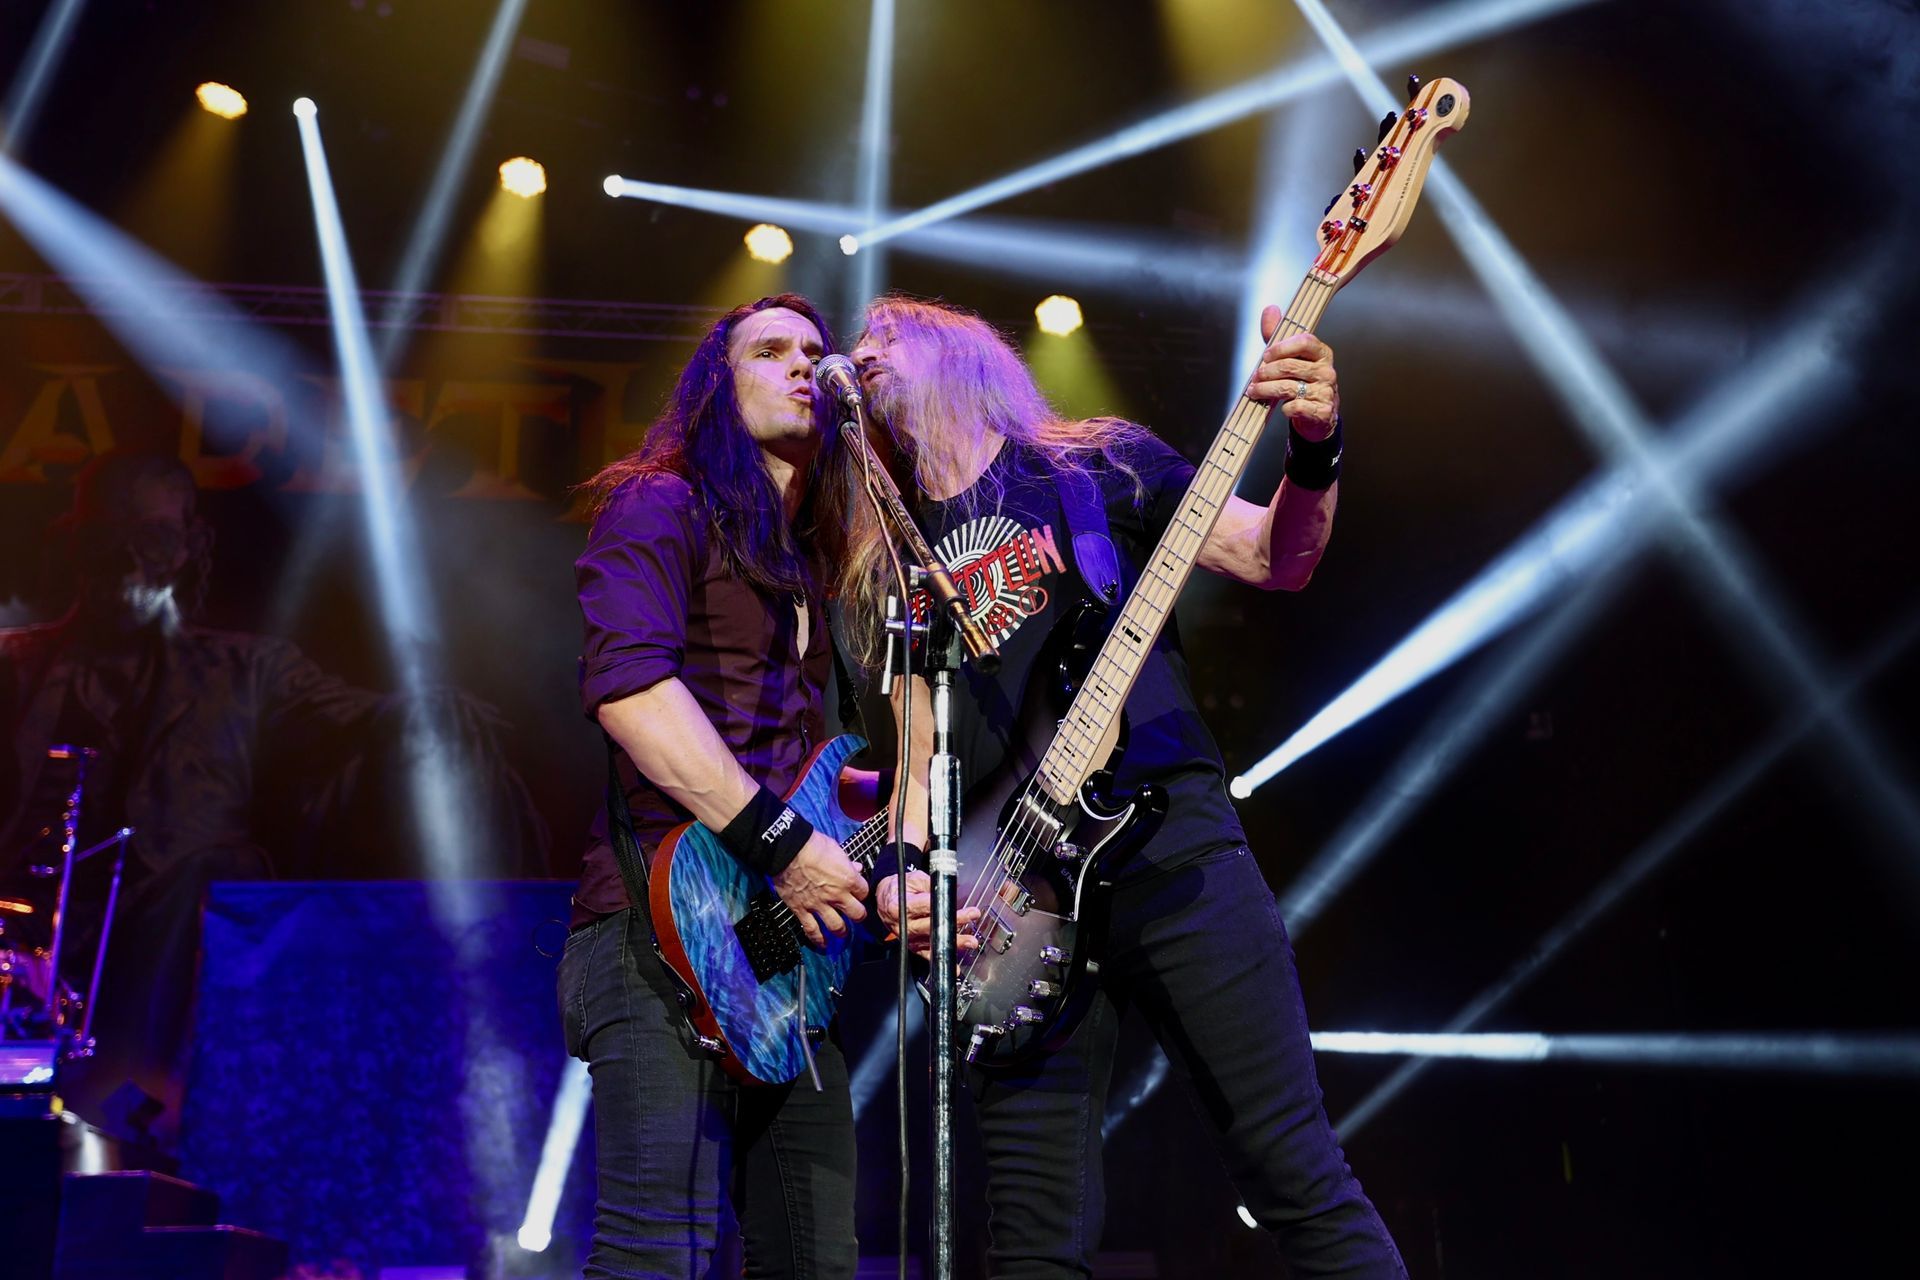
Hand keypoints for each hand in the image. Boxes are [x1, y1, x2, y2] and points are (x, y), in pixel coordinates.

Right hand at [771, 832, 867, 948]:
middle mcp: (837, 895)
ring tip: (842, 932)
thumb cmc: (811, 845)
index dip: (862, 893)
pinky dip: (818, 939)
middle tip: (856, 915)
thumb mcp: (836, 849)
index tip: (859, 893)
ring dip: (842, 931)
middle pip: (857, 914)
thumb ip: (847, 863)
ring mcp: (819, 905)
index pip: (864, 892)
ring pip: (837, 926)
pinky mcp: (802, 910)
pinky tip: (823, 944)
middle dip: (859, 916)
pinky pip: (812, 930)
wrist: (787, 850)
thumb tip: (855, 868)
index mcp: (848, 879)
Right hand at [876, 869, 983, 960]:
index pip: (925, 906)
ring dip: (953, 943)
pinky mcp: (913, 946)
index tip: (959, 904)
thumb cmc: (898, 890)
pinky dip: (941, 960)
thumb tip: (948, 889)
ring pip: (933, 942)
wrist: (884, 902)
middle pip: (931, 926)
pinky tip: (954, 967)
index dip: (944, 906)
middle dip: (954, 923)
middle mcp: (904, 925)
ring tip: (970, 941)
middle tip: (970, 917)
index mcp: (900, 906)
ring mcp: (908, 938)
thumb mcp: (912, 879)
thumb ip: (930, 884)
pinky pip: (928, 955)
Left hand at [1247, 306, 1339, 440]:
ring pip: (1289, 387)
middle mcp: (1326, 371)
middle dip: (1266, 372)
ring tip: (1255, 391)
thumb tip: (1270, 310)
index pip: (1304, 341)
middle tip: (1255, 377)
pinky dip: (1285, 408)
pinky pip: (1297, 406)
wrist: (1319, 415)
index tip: (1266, 355)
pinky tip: (1282, 407)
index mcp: (1322, 353)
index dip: (1281, 347)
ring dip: (1266, 390)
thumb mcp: (1292, 358)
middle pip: (1289, 366)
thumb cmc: (1304, 383)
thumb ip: (1278, 336)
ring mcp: (1326, 391)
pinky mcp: (1323, 411)